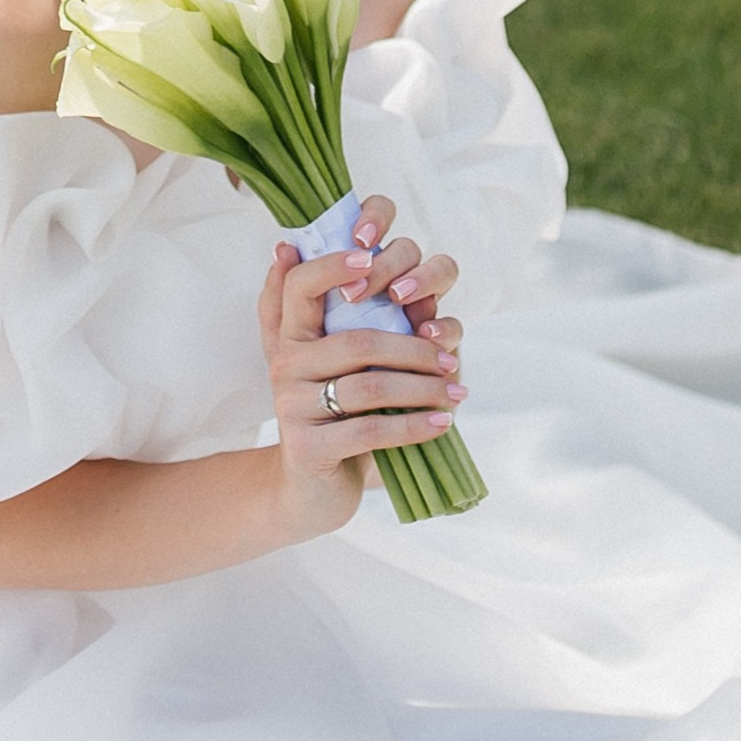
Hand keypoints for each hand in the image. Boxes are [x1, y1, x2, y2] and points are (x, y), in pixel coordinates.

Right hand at [256, 191, 465, 540]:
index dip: (331, 265)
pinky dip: (414, 426)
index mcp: (291, 335)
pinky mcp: (307, 448)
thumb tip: (325, 251)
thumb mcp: (335, 361)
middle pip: (356, 340)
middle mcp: (284, 365)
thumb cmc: (337, 414)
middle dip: (416, 349)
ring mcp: (292, 407)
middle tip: (452, 359)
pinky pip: (369, 431)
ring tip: (456, 393)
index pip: (299, 286)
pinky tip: (442, 424)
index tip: (368, 255)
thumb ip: (343, 311)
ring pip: (369, 387)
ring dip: (424, 389)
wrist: (311, 489)